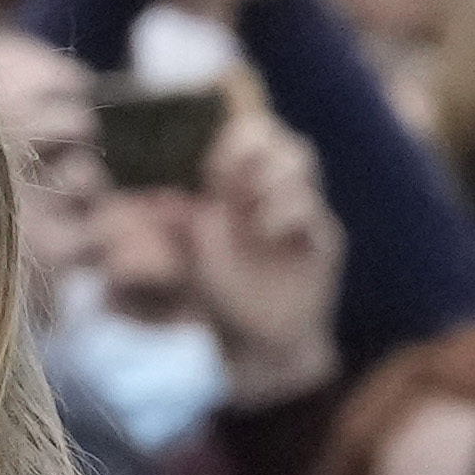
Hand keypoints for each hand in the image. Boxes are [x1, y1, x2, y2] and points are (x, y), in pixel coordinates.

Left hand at [182, 109, 338, 404]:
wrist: (258, 343)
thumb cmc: (220, 293)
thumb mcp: (187, 255)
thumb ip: (173, 225)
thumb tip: (152, 199)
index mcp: (240, 182)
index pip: (244, 130)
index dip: (227, 135)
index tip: (206, 167)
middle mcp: (273, 188)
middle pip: (274, 132)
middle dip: (250, 147)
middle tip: (226, 179)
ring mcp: (301, 209)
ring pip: (300, 155)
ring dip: (269, 175)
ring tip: (246, 208)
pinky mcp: (322, 238)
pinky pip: (312, 206)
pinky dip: (286, 210)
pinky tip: (264, 232)